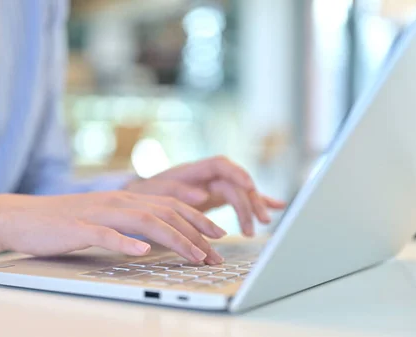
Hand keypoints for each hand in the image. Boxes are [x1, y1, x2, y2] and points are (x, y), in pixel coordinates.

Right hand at [0, 192, 227, 265]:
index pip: (169, 205)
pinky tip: (142, 252)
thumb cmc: (65, 222)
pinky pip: (105, 234)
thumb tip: (159, 239)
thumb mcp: (104, 220)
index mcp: (124, 199)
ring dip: (174, 239)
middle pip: (165, 212)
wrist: (22, 217)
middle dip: (196, 231)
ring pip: (144, 221)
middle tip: (216, 250)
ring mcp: (98, 213)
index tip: (219, 233)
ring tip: (195, 254)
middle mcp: (117, 201)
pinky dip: (125, 243)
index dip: (197, 218)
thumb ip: (130, 224)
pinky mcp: (77, 227)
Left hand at [125, 156, 285, 235]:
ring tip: (262, 225)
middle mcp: (205, 176)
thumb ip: (178, 192)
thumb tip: (203, 195)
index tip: (249, 186)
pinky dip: (256, 203)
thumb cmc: (144, 195)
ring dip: (253, 207)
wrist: (139, 199)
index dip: (237, 173)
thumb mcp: (155, 194)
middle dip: (249, 200)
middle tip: (258, 222)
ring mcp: (212, 186)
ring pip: (240, 193)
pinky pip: (239, 199)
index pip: (220, 164)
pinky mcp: (216, 197)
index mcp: (191, 170)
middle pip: (235, 182)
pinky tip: (276, 206)